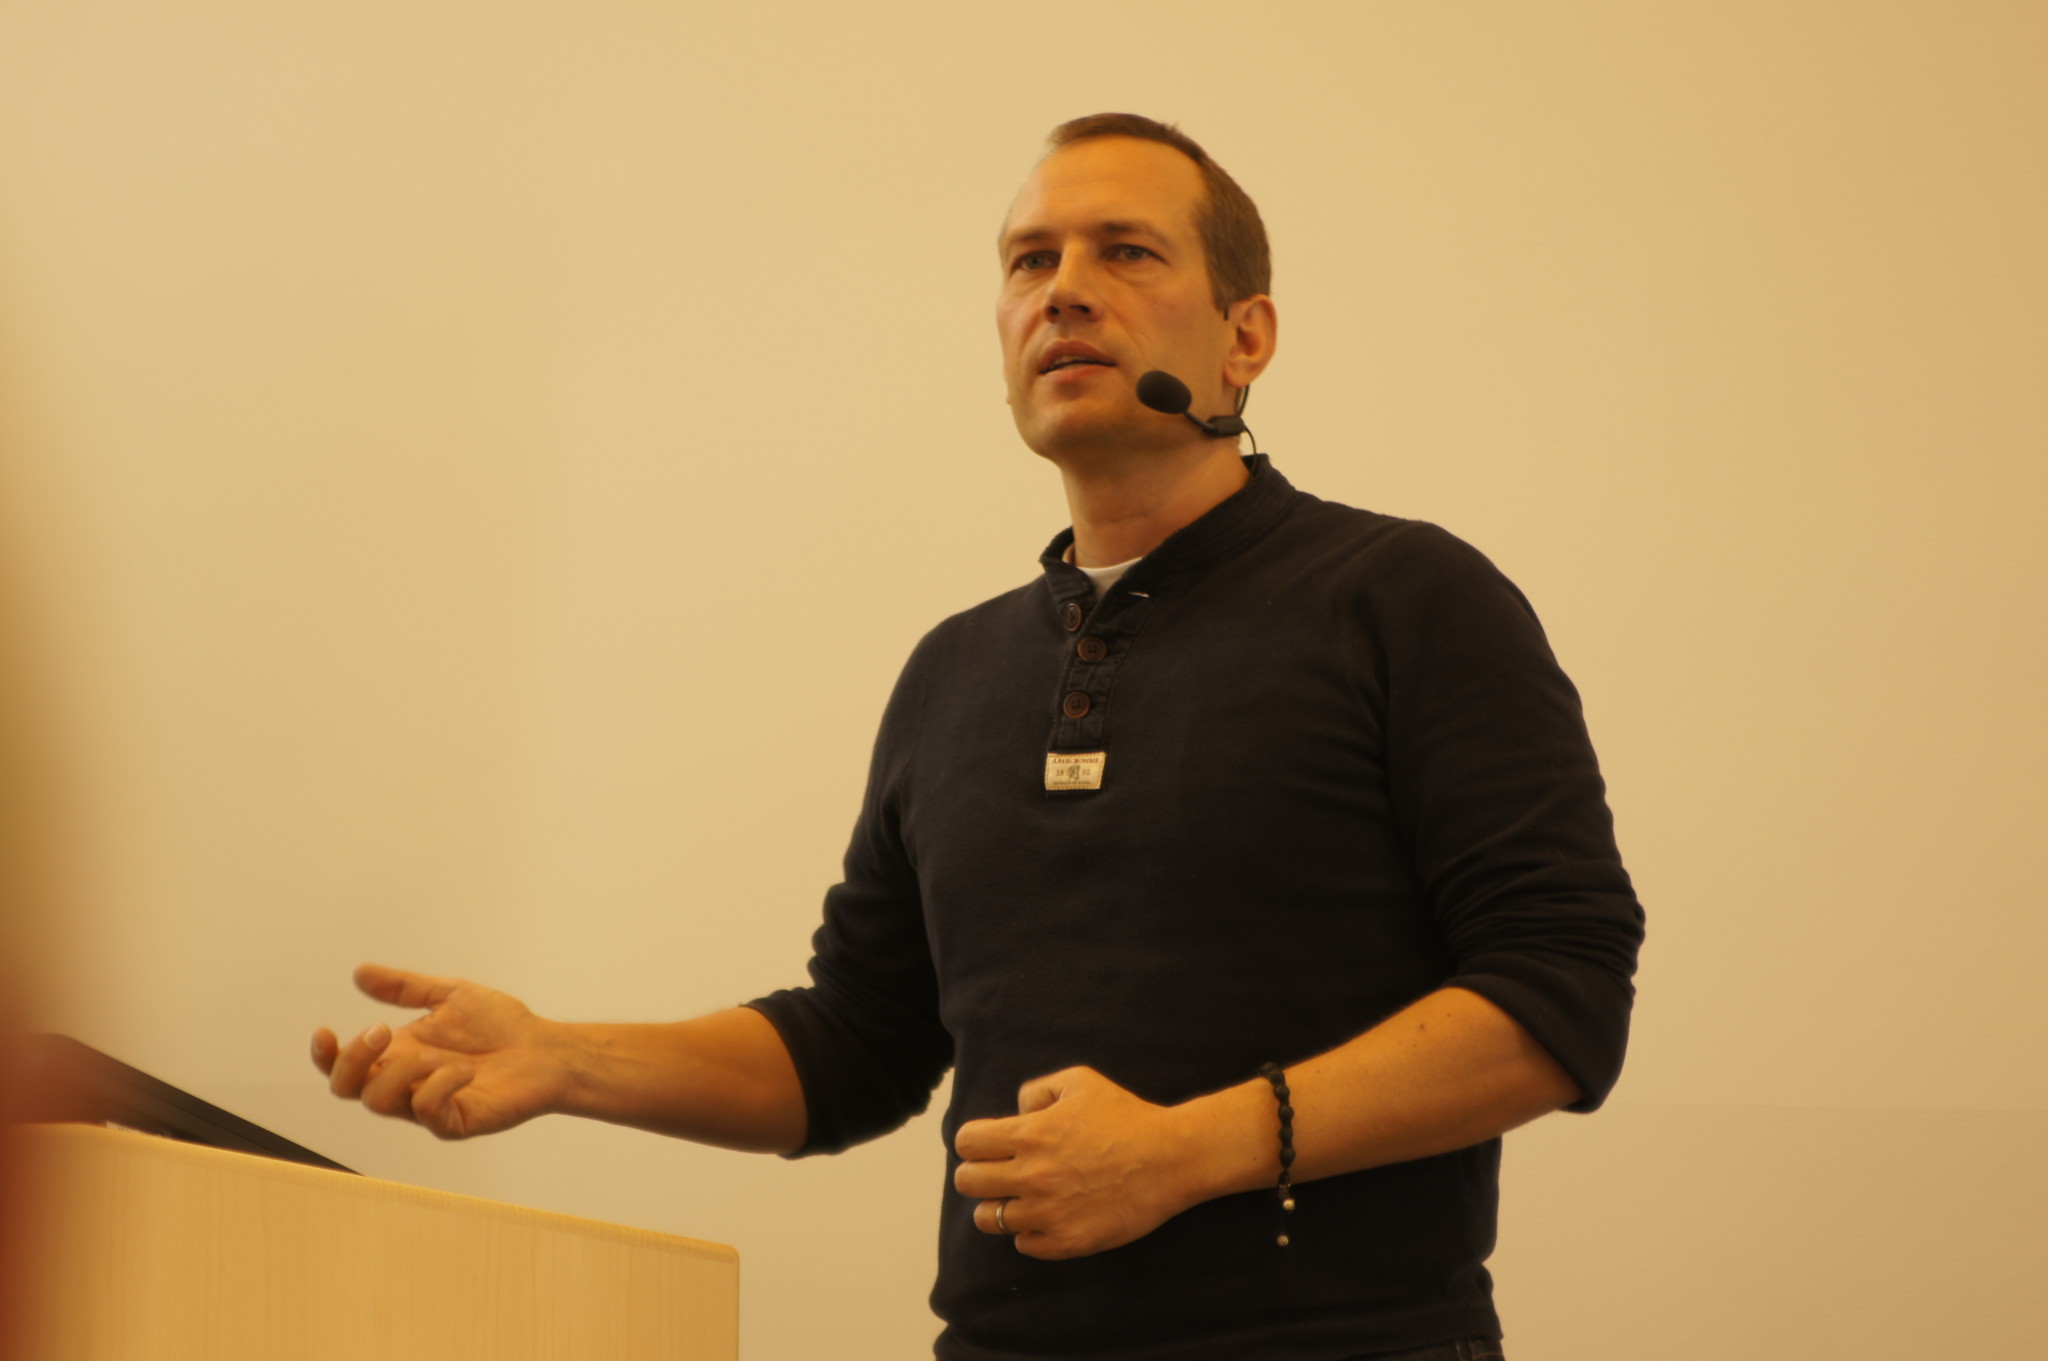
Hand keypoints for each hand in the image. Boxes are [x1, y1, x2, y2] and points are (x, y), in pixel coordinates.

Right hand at [311, 963, 568, 1139]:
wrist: (546, 1049)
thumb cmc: (501, 1026)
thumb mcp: (450, 996)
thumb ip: (406, 988)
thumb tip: (359, 972)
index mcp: (398, 1055)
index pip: (344, 1066)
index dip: (325, 1055)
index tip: (324, 1030)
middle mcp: (404, 1084)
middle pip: (347, 1088)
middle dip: (354, 1059)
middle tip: (384, 1030)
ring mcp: (426, 1107)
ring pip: (379, 1102)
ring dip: (400, 1070)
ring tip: (434, 1052)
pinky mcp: (453, 1122)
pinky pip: (426, 1111)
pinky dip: (438, 1085)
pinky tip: (465, 1070)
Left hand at [952, 1066, 1207, 1259]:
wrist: (1170, 1158)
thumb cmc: (1127, 1117)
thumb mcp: (1080, 1082)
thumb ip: (1037, 1090)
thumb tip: (1017, 1112)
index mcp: (1030, 1134)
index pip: (967, 1143)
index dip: (974, 1142)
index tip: (988, 1145)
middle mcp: (1031, 1175)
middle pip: (967, 1182)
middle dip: (978, 1174)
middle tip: (999, 1173)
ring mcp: (1048, 1213)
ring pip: (988, 1219)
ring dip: (999, 1207)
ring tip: (1022, 1199)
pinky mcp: (1067, 1241)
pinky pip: (1024, 1245)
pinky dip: (1030, 1233)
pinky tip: (1048, 1217)